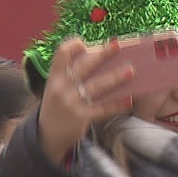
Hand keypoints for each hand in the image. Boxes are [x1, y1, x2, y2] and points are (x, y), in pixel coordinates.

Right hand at [38, 37, 135, 163]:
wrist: (46, 134)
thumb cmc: (58, 105)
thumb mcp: (57, 87)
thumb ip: (72, 74)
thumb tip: (100, 56)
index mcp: (55, 76)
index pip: (61, 54)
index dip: (73, 45)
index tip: (86, 42)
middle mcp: (61, 87)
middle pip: (84, 67)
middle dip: (102, 55)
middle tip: (117, 45)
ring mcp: (70, 103)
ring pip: (96, 86)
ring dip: (114, 77)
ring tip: (130, 71)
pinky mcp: (80, 117)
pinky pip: (102, 108)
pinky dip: (116, 104)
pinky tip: (128, 100)